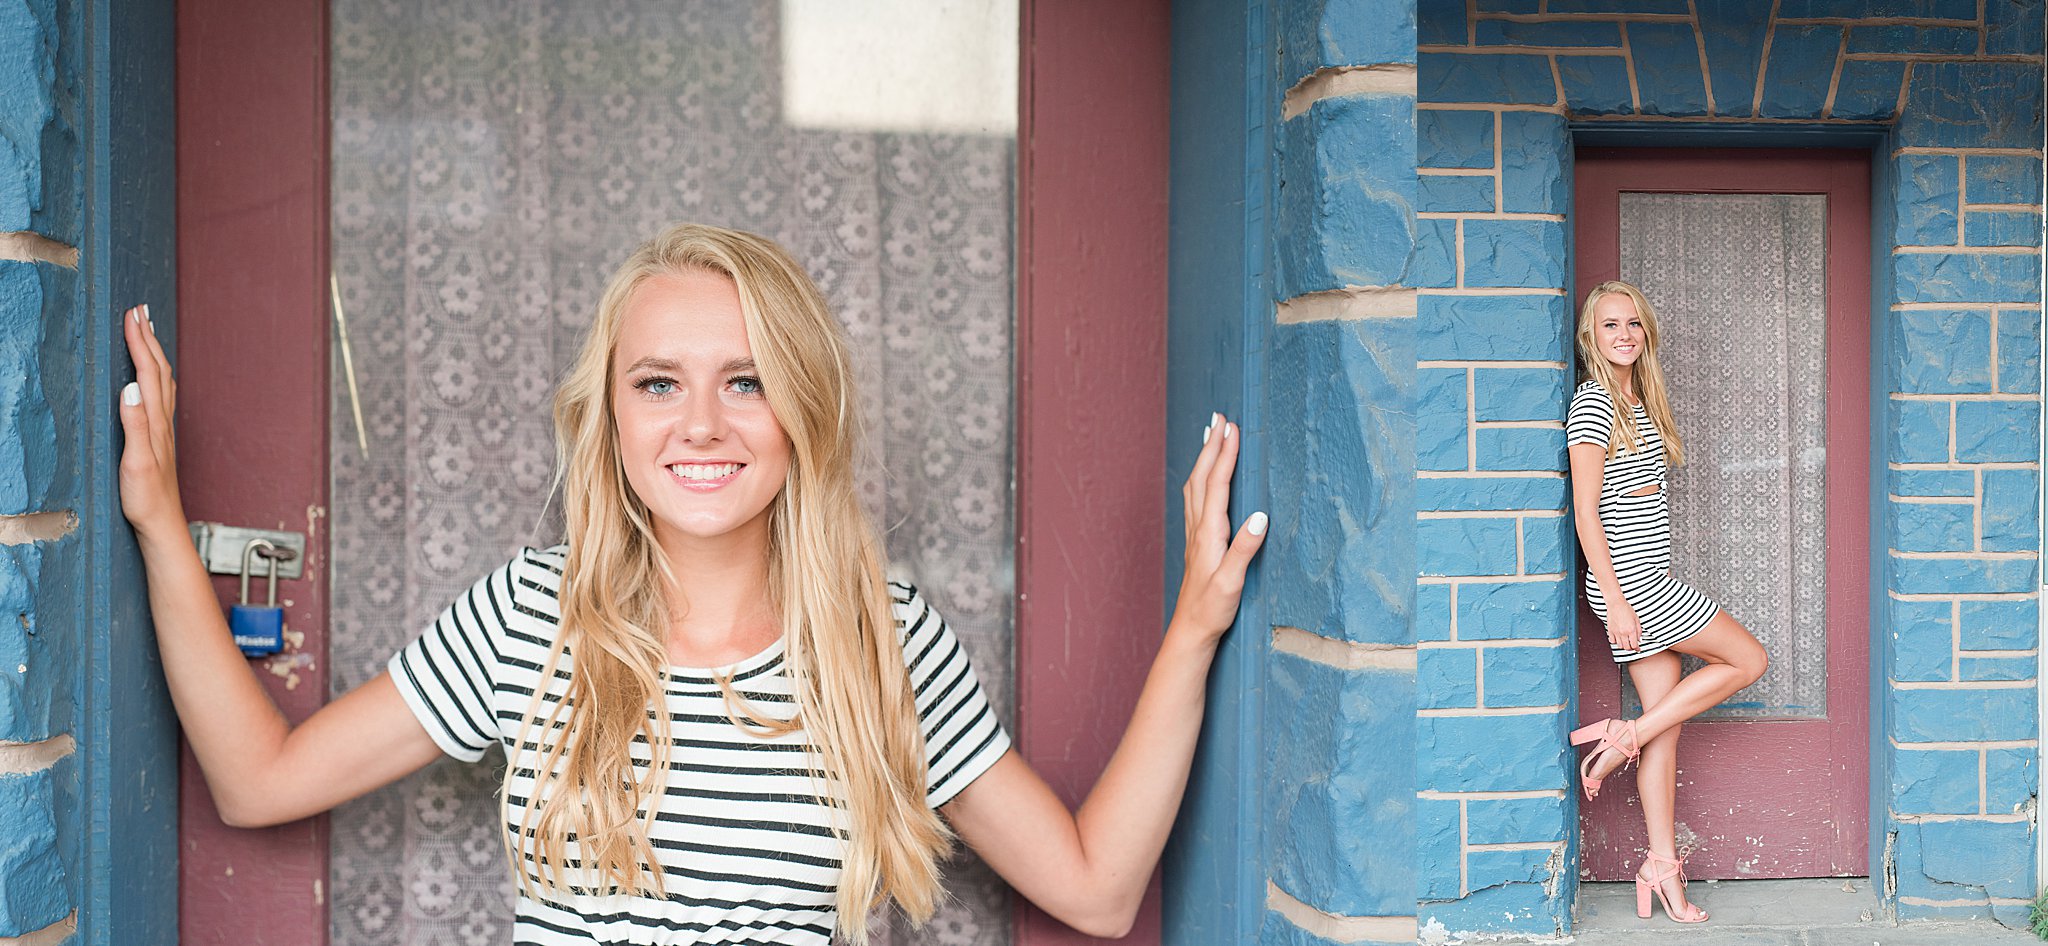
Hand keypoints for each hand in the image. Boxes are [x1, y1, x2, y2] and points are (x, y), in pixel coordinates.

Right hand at [117, 305, 186, 540]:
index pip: (147, 372)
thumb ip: (133, 425)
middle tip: (140, 309)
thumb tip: (130, 387)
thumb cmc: (146, 499)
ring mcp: (163, 429)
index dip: (139, 342)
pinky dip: (157, 376)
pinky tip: (154, 378)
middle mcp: (163, 421)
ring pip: (162, 381)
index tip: (132, 314)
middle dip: (148, 337)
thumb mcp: (135, 462)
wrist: (162, 524)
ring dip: (154, 352)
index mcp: (154, 421)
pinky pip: (161, 396)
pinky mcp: (160, 439)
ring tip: (147, 331)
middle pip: (158, 370)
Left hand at [1170, 412, 1266, 642]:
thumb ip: (1245, 550)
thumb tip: (1260, 516)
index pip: (1217, 484)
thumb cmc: (1212, 610)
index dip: (1225, 455)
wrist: (1191, 631)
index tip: (1232, 427)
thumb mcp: (1232, 583)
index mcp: (1210, 533)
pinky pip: (1195, 499)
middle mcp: (1199, 529)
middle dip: (1212, 445)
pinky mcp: (1197, 543)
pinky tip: (1203, 477)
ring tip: (1210, 435)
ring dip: (1204, 458)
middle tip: (1219, 416)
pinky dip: (1201, 478)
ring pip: (1195, 486)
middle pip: (1202, 477)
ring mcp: (1195, 535)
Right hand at [1606, 600, 1641, 651]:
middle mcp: (1623, 632)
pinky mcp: (1610, 630)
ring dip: (1623, 646)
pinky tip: (1618, 638)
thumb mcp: (1637, 619)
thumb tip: (1639, 639)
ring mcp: (1616, 632)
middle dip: (1631, 648)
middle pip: (1627, 647)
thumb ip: (1639, 631)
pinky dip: (1615, 642)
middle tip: (1632, 646)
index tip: (1638, 649)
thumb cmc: (1626, 609)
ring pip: (1619, 646)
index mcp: (1631, 630)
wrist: (1616, 604)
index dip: (1637, 648)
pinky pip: (1612, 641)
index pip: (1634, 645)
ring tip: (1626, 642)